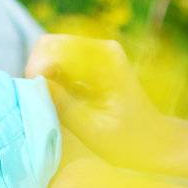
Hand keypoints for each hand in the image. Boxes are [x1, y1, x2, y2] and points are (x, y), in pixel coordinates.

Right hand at [26, 34, 187, 177]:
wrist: (155, 142)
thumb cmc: (130, 140)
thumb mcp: (94, 129)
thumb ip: (65, 106)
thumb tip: (35, 83)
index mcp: (106, 57)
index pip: (56, 46)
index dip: (39, 66)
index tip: (33, 92)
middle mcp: (100, 49)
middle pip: (49, 45)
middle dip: (37, 70)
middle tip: (35, 100)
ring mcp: (94, 57)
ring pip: (50, 55)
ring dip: (42, 78)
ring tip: (46, 105)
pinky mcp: (88, 69)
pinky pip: (58, 67)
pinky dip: (50, 83)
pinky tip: (56, 104)